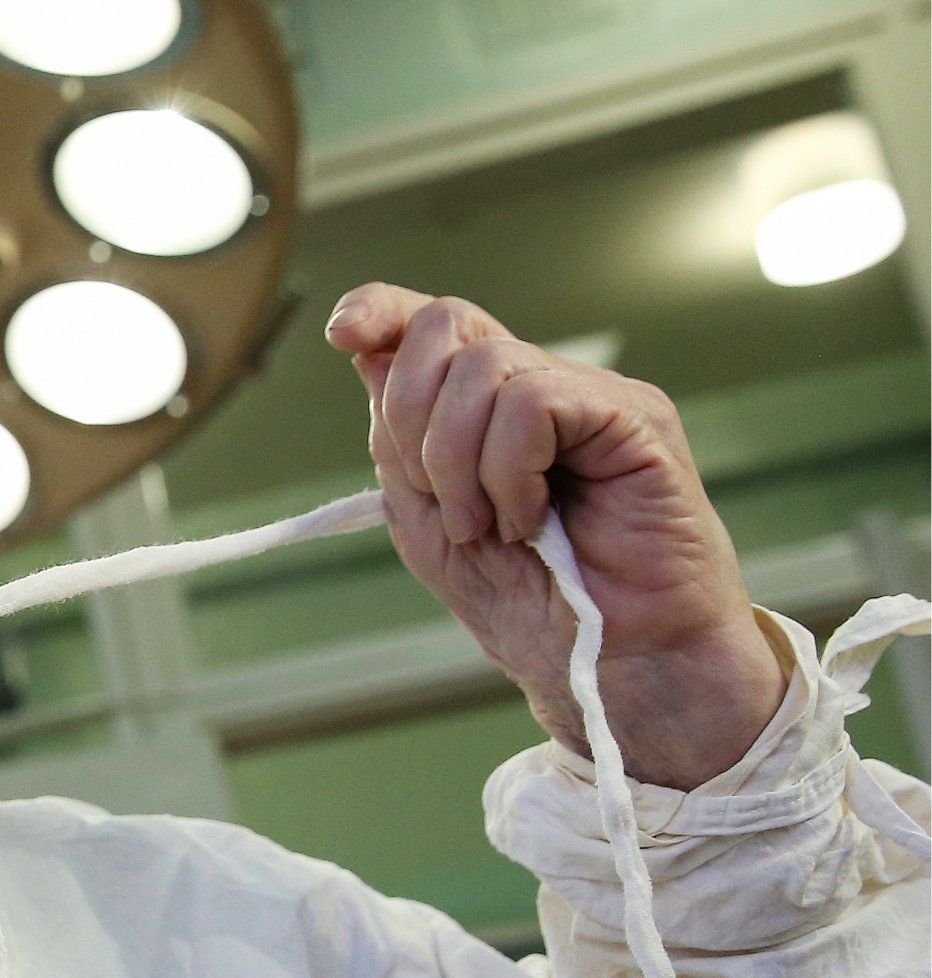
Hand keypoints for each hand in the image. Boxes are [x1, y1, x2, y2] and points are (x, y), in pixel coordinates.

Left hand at [324, 284, 786, 788]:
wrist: (608, 666)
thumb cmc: (531, 605)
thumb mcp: (429, 524)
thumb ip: (398, 444)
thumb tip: (368, 352)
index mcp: (487, 409)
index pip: (429, 323)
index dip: (381, 311)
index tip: (342, 334)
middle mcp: (541, 387)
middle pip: (446, 326)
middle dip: (411, 417)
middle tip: (443, 503)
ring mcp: (591, 397)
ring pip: (484, 368)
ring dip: (460, 462)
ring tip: (491, 527)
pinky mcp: (634, 416)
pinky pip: (534, 402)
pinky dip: (508, 469)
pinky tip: (530, 518)